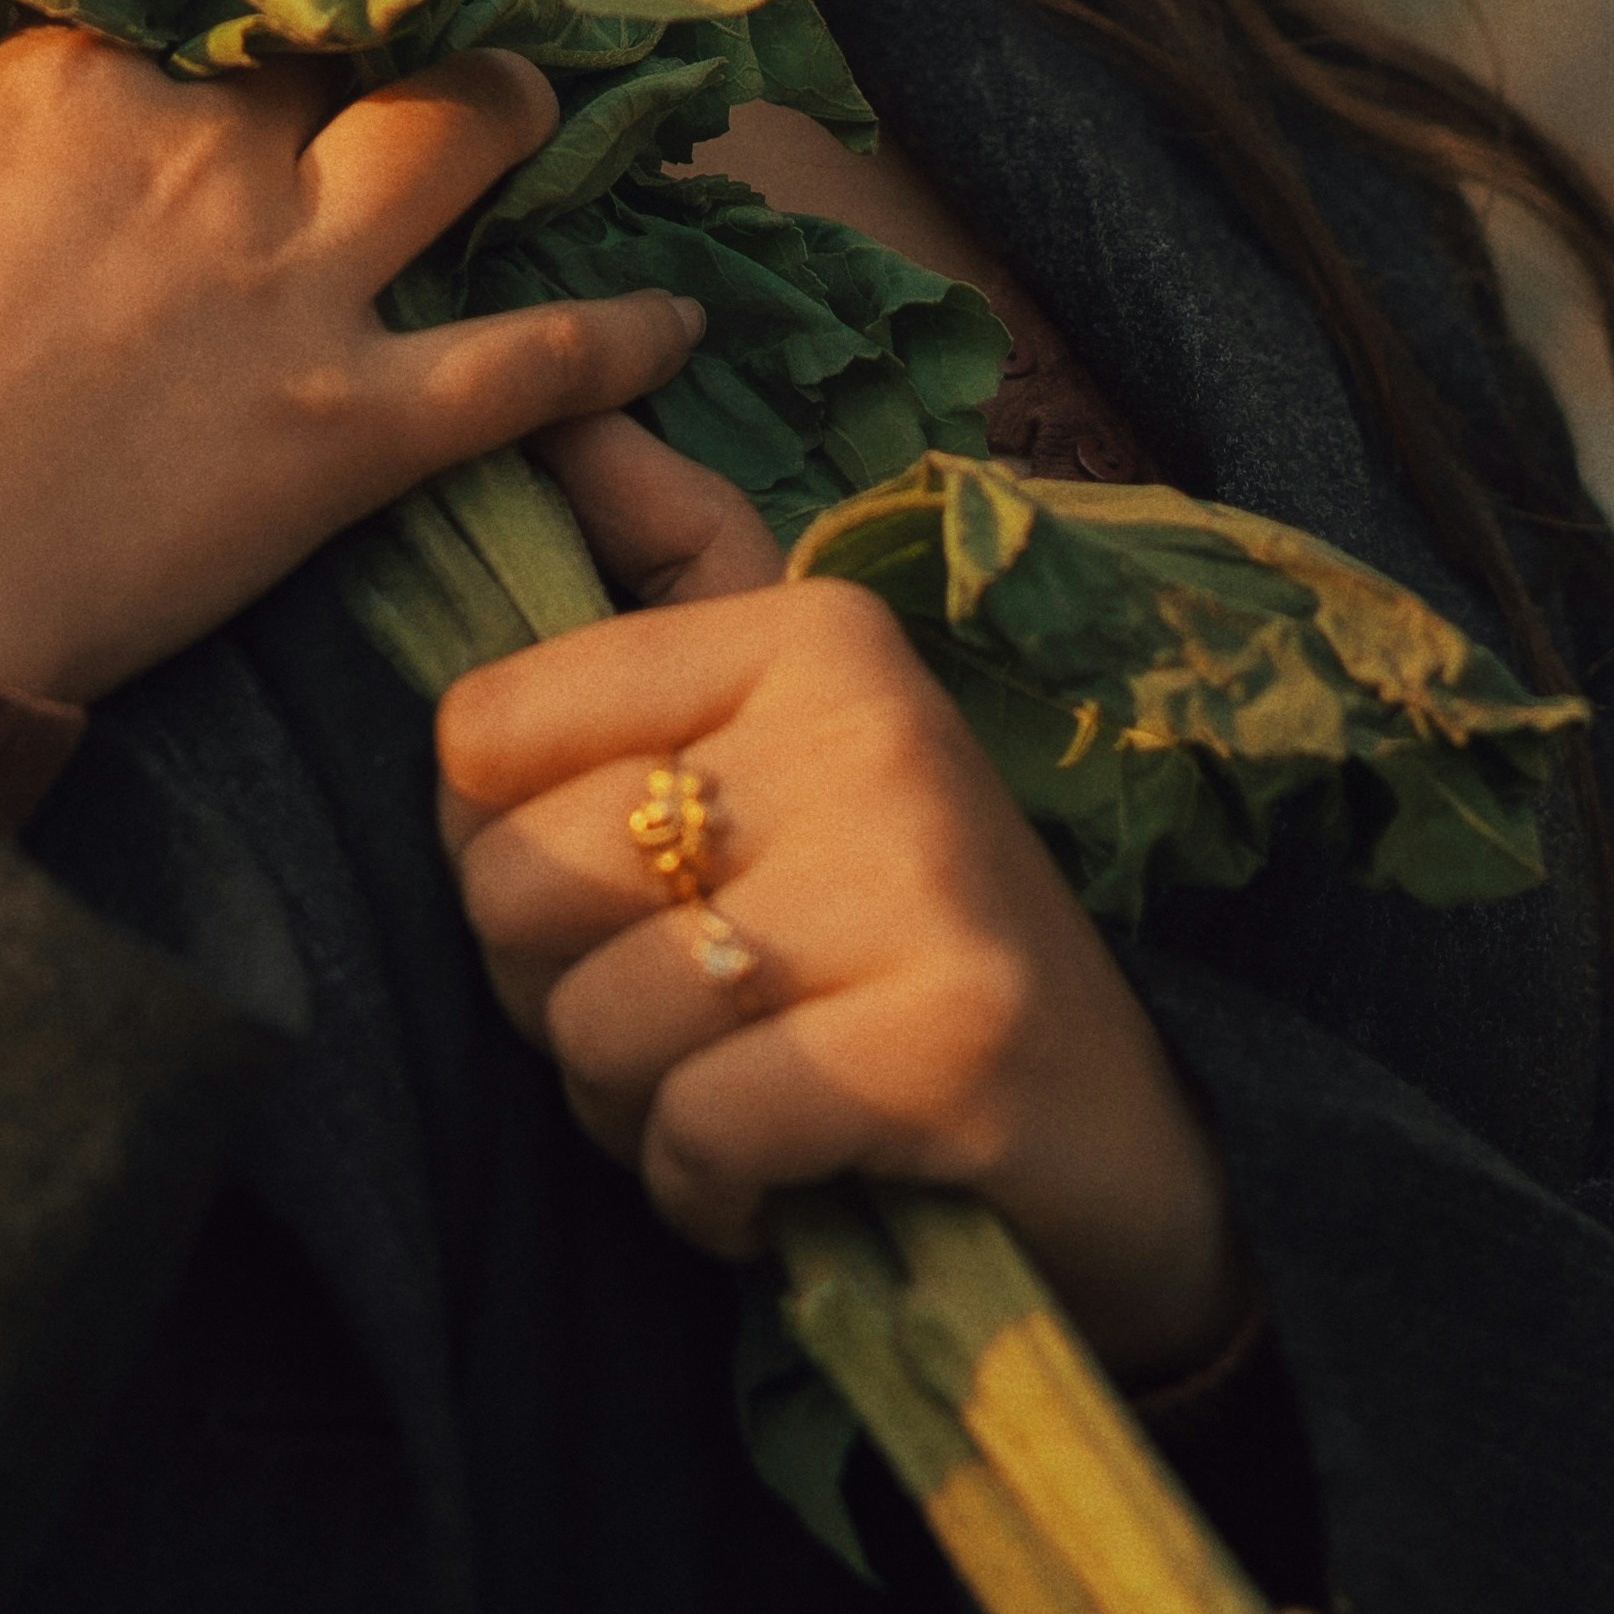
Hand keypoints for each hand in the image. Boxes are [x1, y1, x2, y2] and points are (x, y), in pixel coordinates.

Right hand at [0, 34, 703, 707]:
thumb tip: (43, 131)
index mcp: (72, 81)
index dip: (234, 1)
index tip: (259, 5)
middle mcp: (205, 144)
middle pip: (339, 37)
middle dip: (383, 20)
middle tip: (417, 22)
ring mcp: (294, 277)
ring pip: (465, 132)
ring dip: (515, 109)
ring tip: (543, 108)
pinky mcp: (359, 422)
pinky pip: (535, 358)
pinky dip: (619, 338)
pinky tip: (675, 324)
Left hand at [433, 410, 1247, 1383]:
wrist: (1130, 1148)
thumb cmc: (911, 933)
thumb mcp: (806, 729)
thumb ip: (677, 566)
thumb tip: (567, 416)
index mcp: (814, 634)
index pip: (482, 731)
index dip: (495, 852)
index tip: (612, 900)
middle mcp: (871, 728)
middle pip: (514, 880)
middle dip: (548, 1000)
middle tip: (672, 1025)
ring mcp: (918, 884)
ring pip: (593, 1022)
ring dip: (623, 1112)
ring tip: (725, 1103)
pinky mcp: (945, 1046)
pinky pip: (692, 1133)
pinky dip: (698, 1196)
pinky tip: (768, 1188)